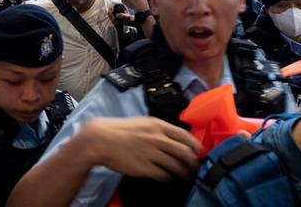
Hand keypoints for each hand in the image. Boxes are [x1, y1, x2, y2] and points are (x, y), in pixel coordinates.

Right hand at [83, 117, 201, 180]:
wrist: (101, 140)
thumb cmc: (118, 130)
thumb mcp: (141, 123)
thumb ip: (157, 129)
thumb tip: (170, 136)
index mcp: (157, 126)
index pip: (184, 135)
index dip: (195, 144)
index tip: (199, 149)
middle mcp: (158, 139)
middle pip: (184, 152)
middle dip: (193, 161)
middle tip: (196, 165)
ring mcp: (152, 154)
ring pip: (176, 165)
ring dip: (183, 172)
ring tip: (185, 175)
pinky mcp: (145, 168)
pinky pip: (163, 174)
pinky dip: (168, 177)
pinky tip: (168, 178)